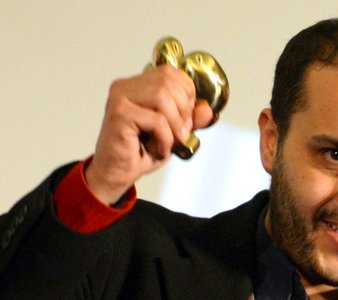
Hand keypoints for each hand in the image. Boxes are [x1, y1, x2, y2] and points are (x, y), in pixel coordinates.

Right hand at [85, 65, 213, 204]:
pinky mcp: (119, 114)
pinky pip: (156, 120)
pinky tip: (158, 149)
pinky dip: (165, 138)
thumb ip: (191, 119)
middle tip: (180, 133)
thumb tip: (206, 109)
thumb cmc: (141, 151)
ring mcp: (120, 98)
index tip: (184, 120)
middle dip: (183, 111)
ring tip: (170, 142)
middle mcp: (126, 86)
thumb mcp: (174, 132)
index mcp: (139, 84)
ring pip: (162, 98)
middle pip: (169, 83)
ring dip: (174, 125)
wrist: (117, 174)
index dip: (187, 95)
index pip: (172, 73)